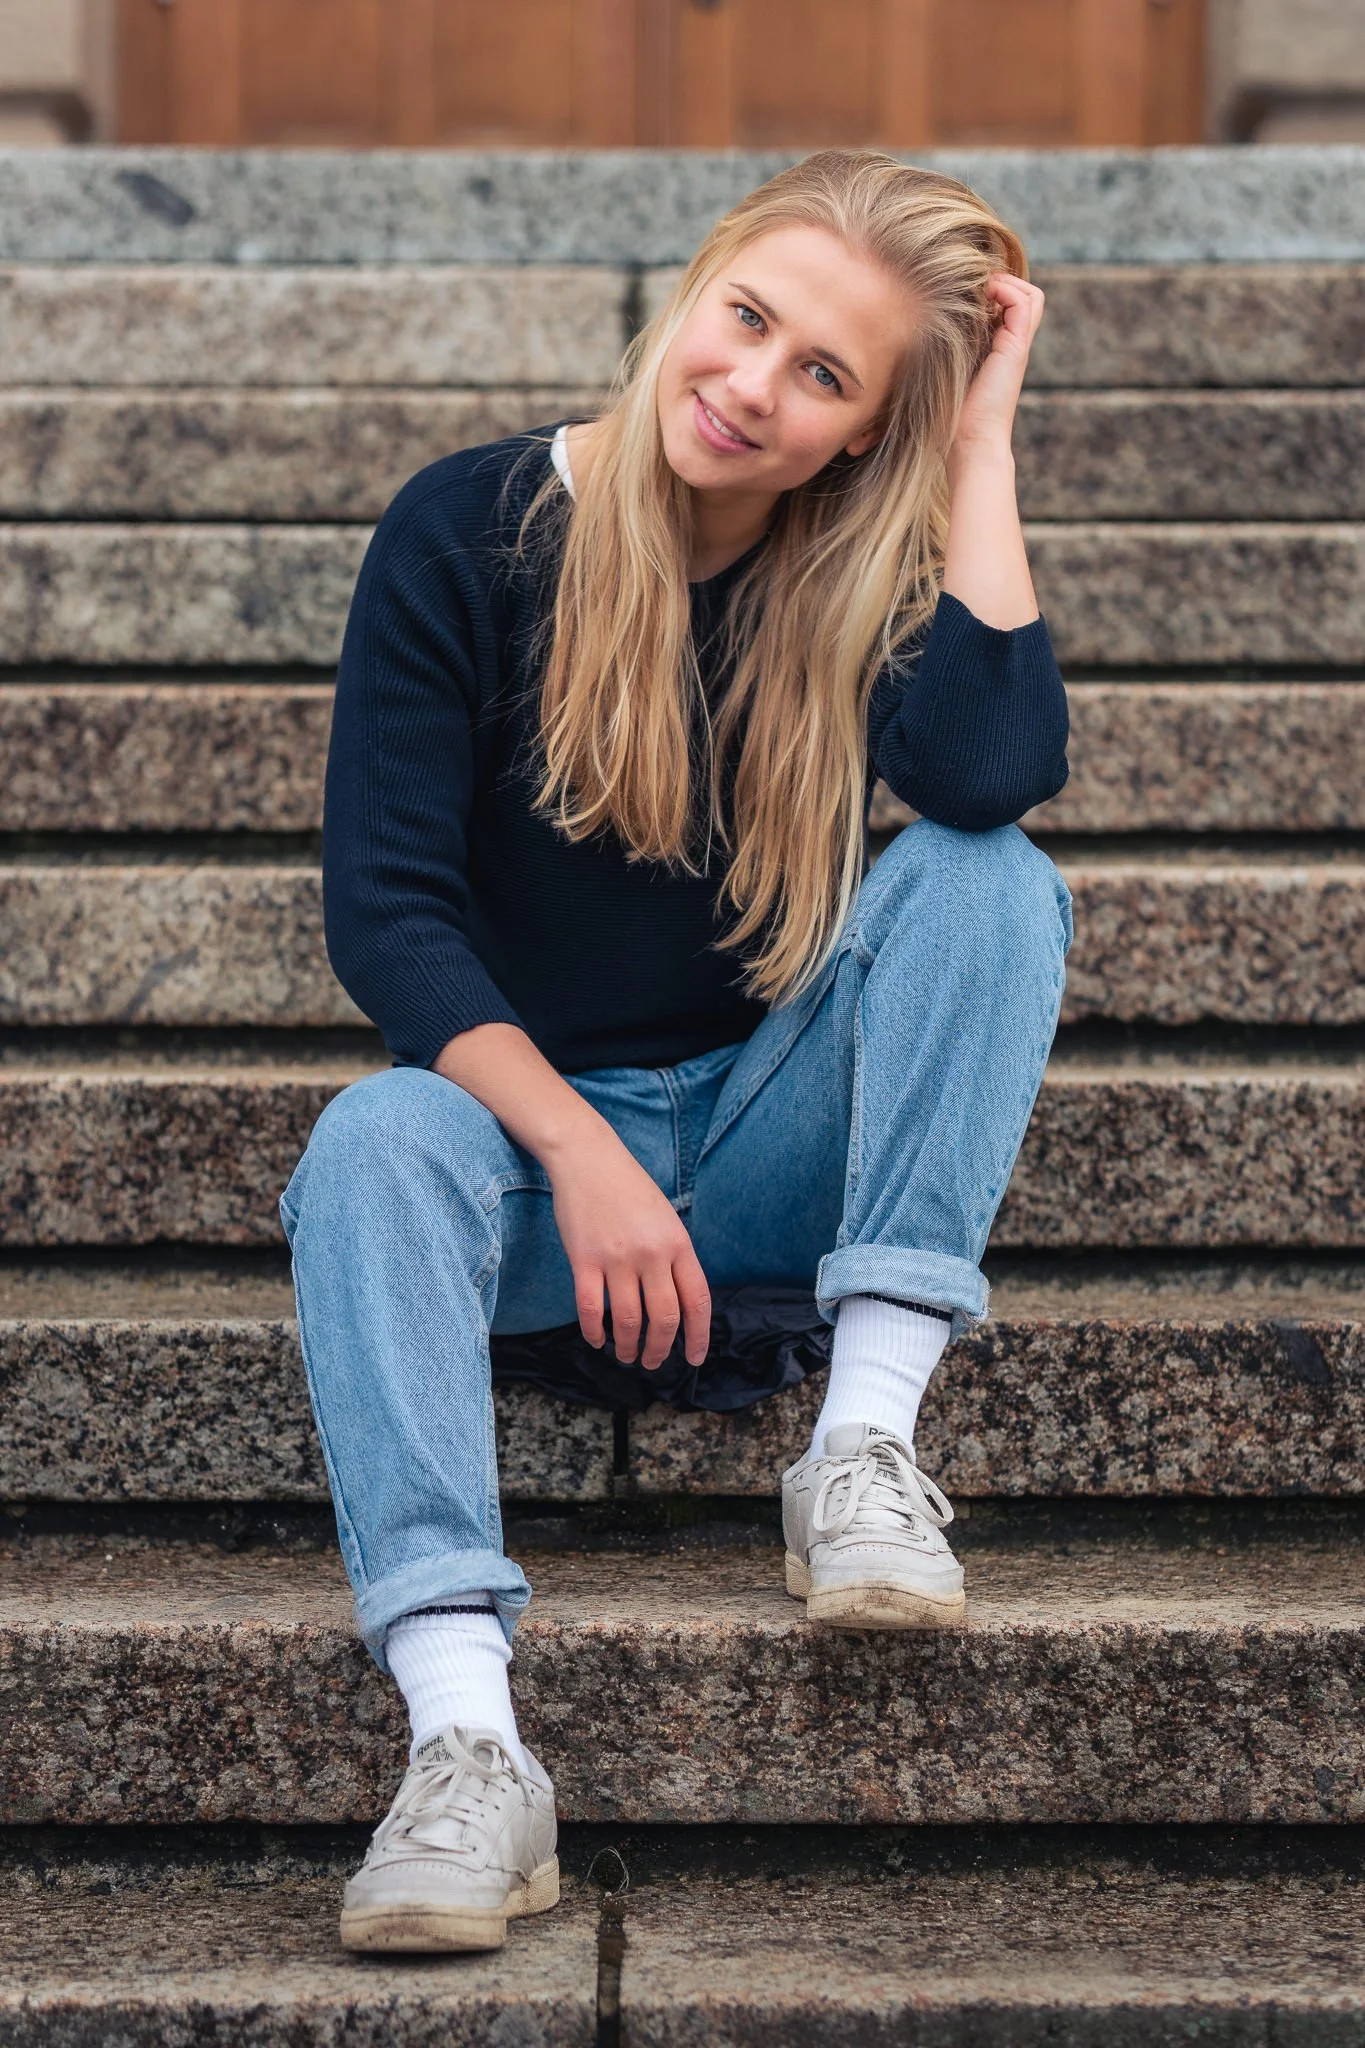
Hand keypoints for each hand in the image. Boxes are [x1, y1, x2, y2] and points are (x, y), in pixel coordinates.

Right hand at [547, 1124, 711, 1370]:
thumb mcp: (665, 1218)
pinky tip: (597, 1340)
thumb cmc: (628, 1187)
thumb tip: (679, 1300)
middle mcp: (652, 1253)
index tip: (693, 1358)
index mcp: (678, 1243)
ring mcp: (618, 1258)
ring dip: (629, 1346)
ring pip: (629, 1320)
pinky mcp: (585, 1259)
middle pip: (665, 1317)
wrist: (588, 1158)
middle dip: (660, 1349)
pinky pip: (591, 1309)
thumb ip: (674, 1255)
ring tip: (626, 1355)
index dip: (698, 1336)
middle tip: (653, 1363)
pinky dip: (594, 1332)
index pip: (697, 1300)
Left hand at [949, 272, 1044, 465]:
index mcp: (997, 349)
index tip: (963, 294)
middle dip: (1002, 281)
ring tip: (979, 291)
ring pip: (1031, 295)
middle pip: (1026, 295)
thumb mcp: (944, 372)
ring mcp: (1017, 345)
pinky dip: (1005, 291)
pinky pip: (1024, 303)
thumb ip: (943, 349)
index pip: (1009, 304)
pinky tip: (981, 301)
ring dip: (1006, 283)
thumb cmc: (951, 416)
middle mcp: (1011, 344)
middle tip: (974, 287)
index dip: (992, 290)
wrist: (970, 442)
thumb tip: (918, 323)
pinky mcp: (1016, 348)